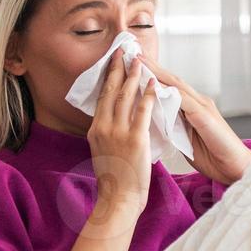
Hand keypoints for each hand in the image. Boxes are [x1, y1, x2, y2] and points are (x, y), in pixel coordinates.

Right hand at [85, 47, 156, 220]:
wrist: (119, 199)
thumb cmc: (116, 180)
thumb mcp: (104, 152)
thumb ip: (108, 134)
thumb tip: (112, 121)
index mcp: (96, 130)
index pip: (102, 96)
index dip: (108, 76)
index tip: (114, 61)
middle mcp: (104, 128)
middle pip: (110, 91)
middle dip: (118, 68)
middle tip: (123, 50)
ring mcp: (118, 133)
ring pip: (125, 96)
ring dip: (133, 76)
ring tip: (139, 60)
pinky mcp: (135, 139)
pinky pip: (143, 111)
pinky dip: (148, 95)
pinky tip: (154, 83)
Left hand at [134, 51, 250, 183]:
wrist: (237, 167)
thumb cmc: (214, 156)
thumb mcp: (186, 140)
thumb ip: (173, 127)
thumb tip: (155, 122)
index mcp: (193, 108)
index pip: (169, 87)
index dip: (152, 76)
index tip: (134, 67)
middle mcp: (198, 102)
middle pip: (171, 80)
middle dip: (152, 66)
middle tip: (133, 54)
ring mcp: (203, 106)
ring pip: (176, 85)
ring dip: (156, 72)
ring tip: (139, 61)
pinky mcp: (205, 115)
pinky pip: (183, 99)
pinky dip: (168, 91)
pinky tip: (153, 84)